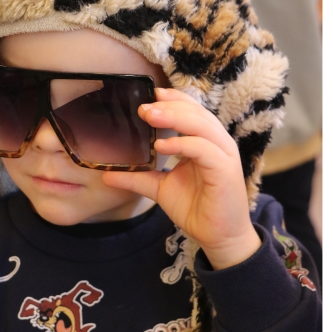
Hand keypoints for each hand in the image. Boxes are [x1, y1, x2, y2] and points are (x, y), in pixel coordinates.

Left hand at [102, 88, 260, 269]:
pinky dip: (183, 143)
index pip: (192, 110)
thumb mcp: (160, 188)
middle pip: (196, 112)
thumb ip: (138, 177)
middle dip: (169, 105)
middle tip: (143, 107)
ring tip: (150, 116)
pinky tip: (162, 145)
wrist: (218, 237)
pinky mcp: (226, 170)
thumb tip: (106, 174)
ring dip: (175, 117)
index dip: (173, 99)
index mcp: (204, 142)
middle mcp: (216, 143)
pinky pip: (204, 149)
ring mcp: (223, 155)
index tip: (150, 94)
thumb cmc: (196, 208)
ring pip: (201, 125)